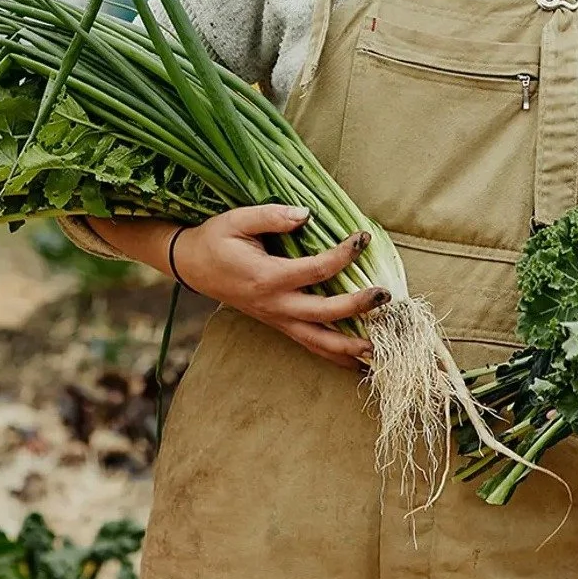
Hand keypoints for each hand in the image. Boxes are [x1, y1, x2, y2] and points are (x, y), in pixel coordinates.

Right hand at [170, 205, 387, 369]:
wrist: (192, 265)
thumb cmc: (216, 240)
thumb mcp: (238, 220)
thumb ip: (273, 216)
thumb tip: (307, 215)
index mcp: (267, 277)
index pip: (316, 269)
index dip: (344, 254)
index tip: (364, 238)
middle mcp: (275, 304)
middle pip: (324, 312)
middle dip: (357, 306)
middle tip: (385, 296)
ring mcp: (276, 318)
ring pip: (318, 340)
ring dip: (350, 347)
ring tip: (380, 348)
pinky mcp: (277, 324)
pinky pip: (309, 344)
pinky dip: (333, 356)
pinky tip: (356, 363)